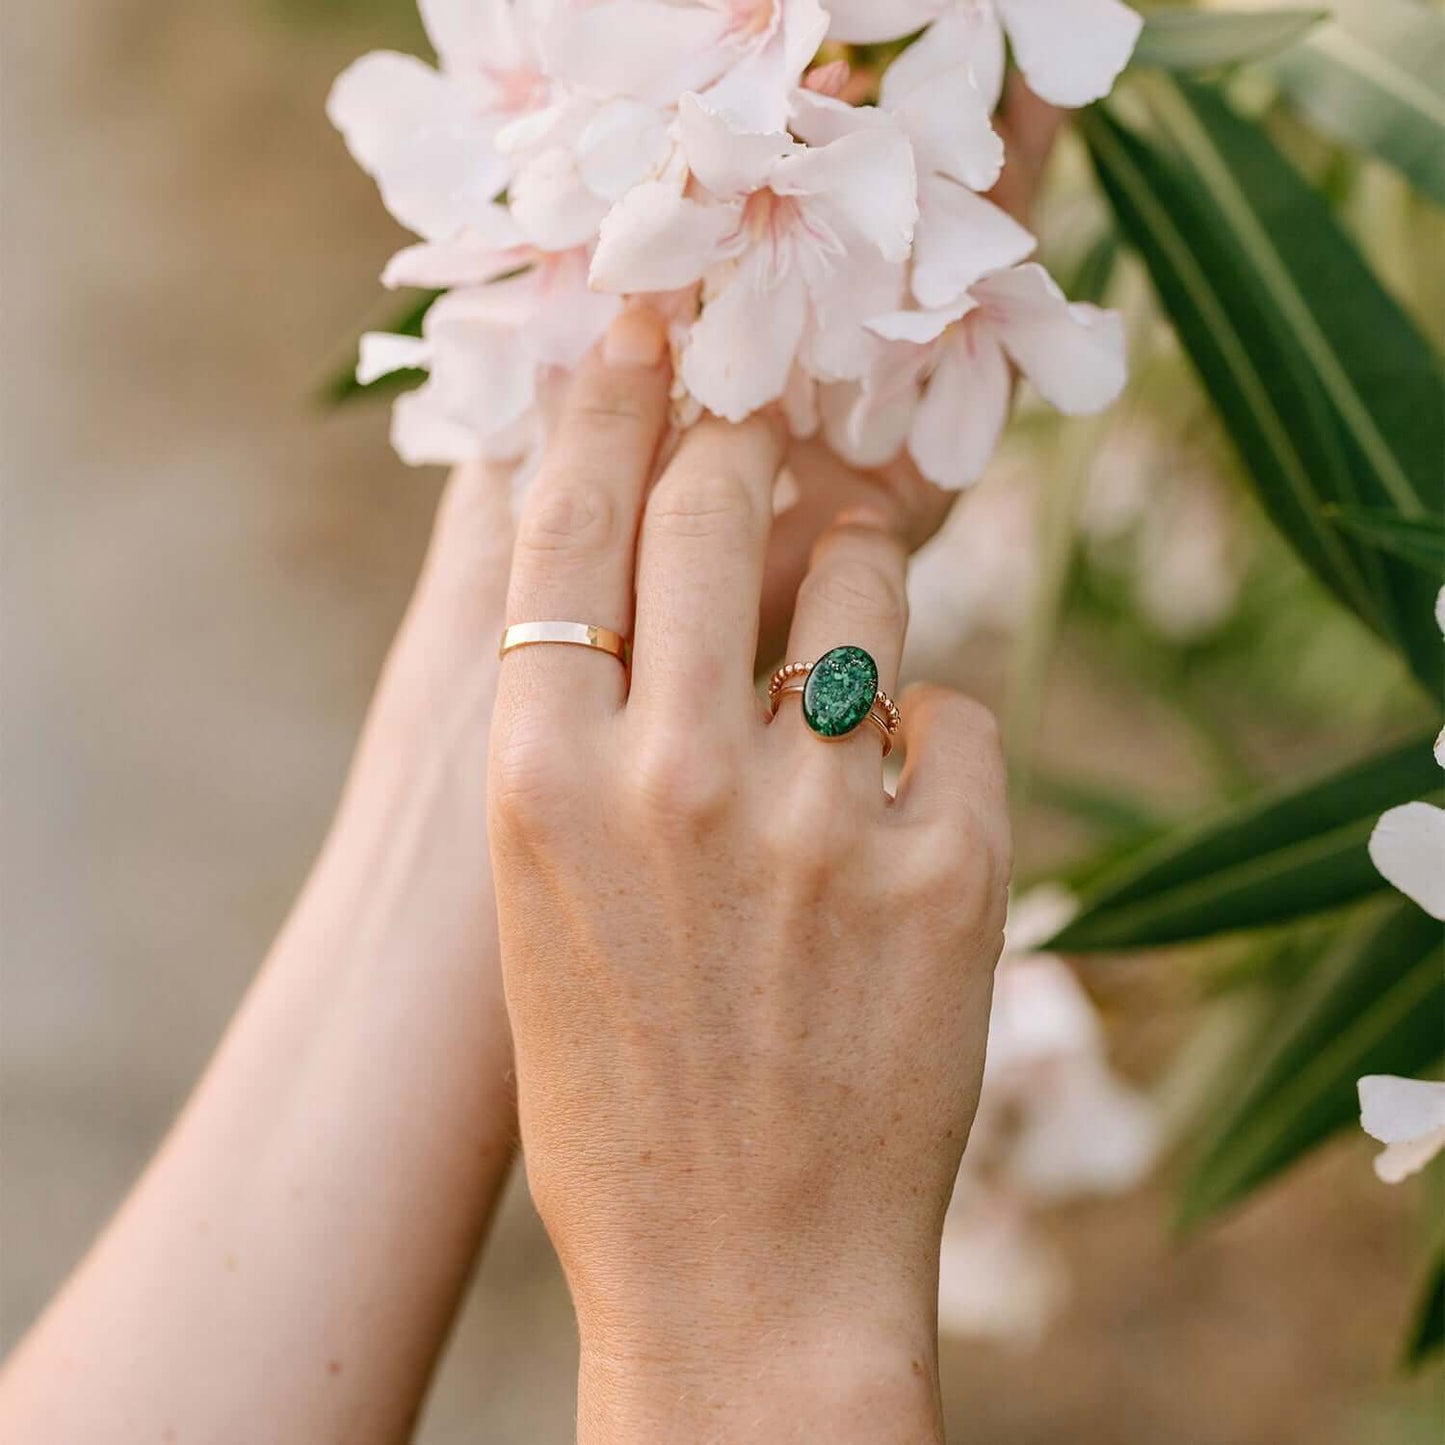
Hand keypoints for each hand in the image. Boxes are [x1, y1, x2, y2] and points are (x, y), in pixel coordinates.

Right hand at [489, 306, 1011, 1441]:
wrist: (740, 1279)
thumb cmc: (620, 1093)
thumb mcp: (552, 901)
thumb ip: (588, 736)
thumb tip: (656, 585)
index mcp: (539, 780)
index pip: (572, 524)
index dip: (610, 405)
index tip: (647, 327)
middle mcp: (671, 775)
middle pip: (719, 508)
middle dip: (745, 446)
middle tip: (764, 418)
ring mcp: (816, 819)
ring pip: (866, 588)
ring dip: (860, 591)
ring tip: (842, 664)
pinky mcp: (947, 870)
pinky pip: (956, 716)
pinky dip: (932, 743)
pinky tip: (900, 821)